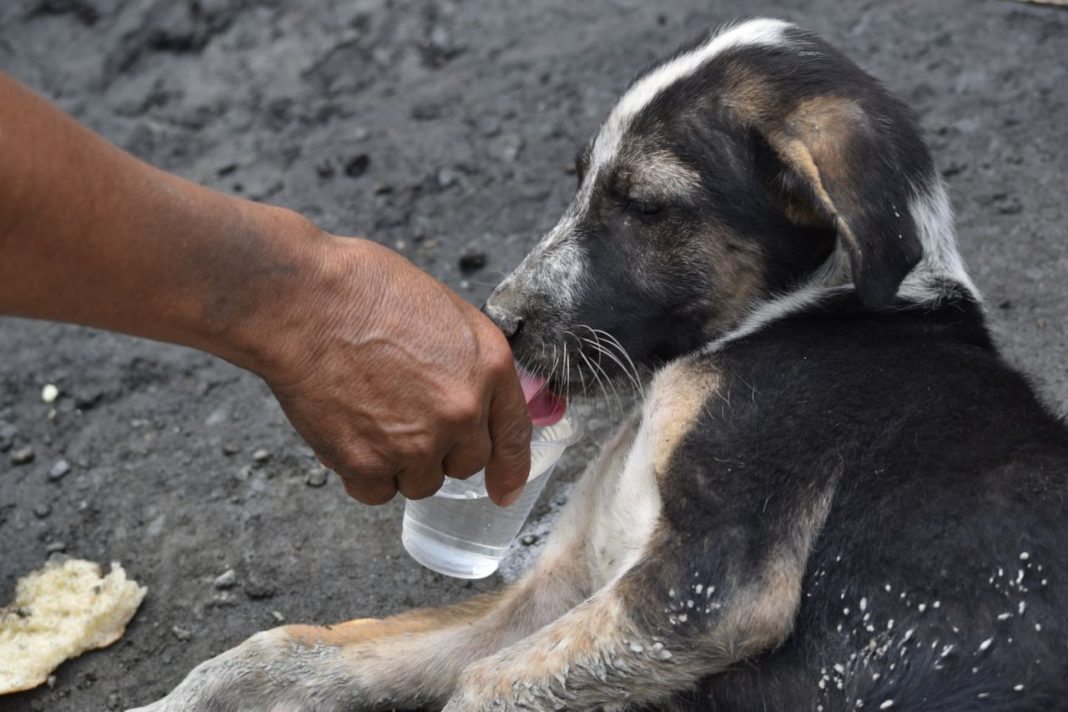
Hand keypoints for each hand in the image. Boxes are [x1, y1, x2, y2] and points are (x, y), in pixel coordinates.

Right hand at [253, 233, 532, 505]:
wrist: (306, 301)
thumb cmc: (365, 291)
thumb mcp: (444, 312)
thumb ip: (467, 364)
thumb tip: (473, 400)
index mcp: (489, 368)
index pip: (514, 435)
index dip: (510, 470)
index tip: (504, 491)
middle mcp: (462, 411)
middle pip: (465, 465)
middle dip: (439, 450)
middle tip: (403, 416)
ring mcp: (417, 442)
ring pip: (419, 483)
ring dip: (398, 463)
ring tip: (368, 415)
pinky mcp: (369, 463)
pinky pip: (374, 492)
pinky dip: (359, 472)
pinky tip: (346, 432)